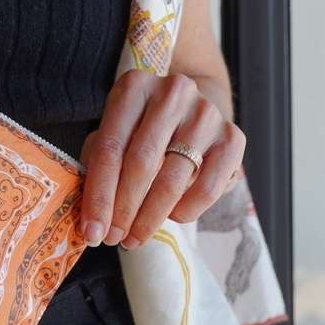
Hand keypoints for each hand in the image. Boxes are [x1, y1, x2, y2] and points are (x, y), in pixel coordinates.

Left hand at [77, 69, 244, 248]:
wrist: (191, 107)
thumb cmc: (142, 126)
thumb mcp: (116, 131)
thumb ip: (99, 165)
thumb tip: (91, 222)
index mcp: (134, 85)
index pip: (109, 147)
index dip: (99, 193)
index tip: (92, 230)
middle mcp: (172, 91)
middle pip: (141, 163)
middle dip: (123, 209)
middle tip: (113, 239)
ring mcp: (205, 113)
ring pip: (173, 179)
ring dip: (150, 217)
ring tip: (135, 237)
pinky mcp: (233, 137)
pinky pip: (207, 187)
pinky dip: (186, 210)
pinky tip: (172, 218)